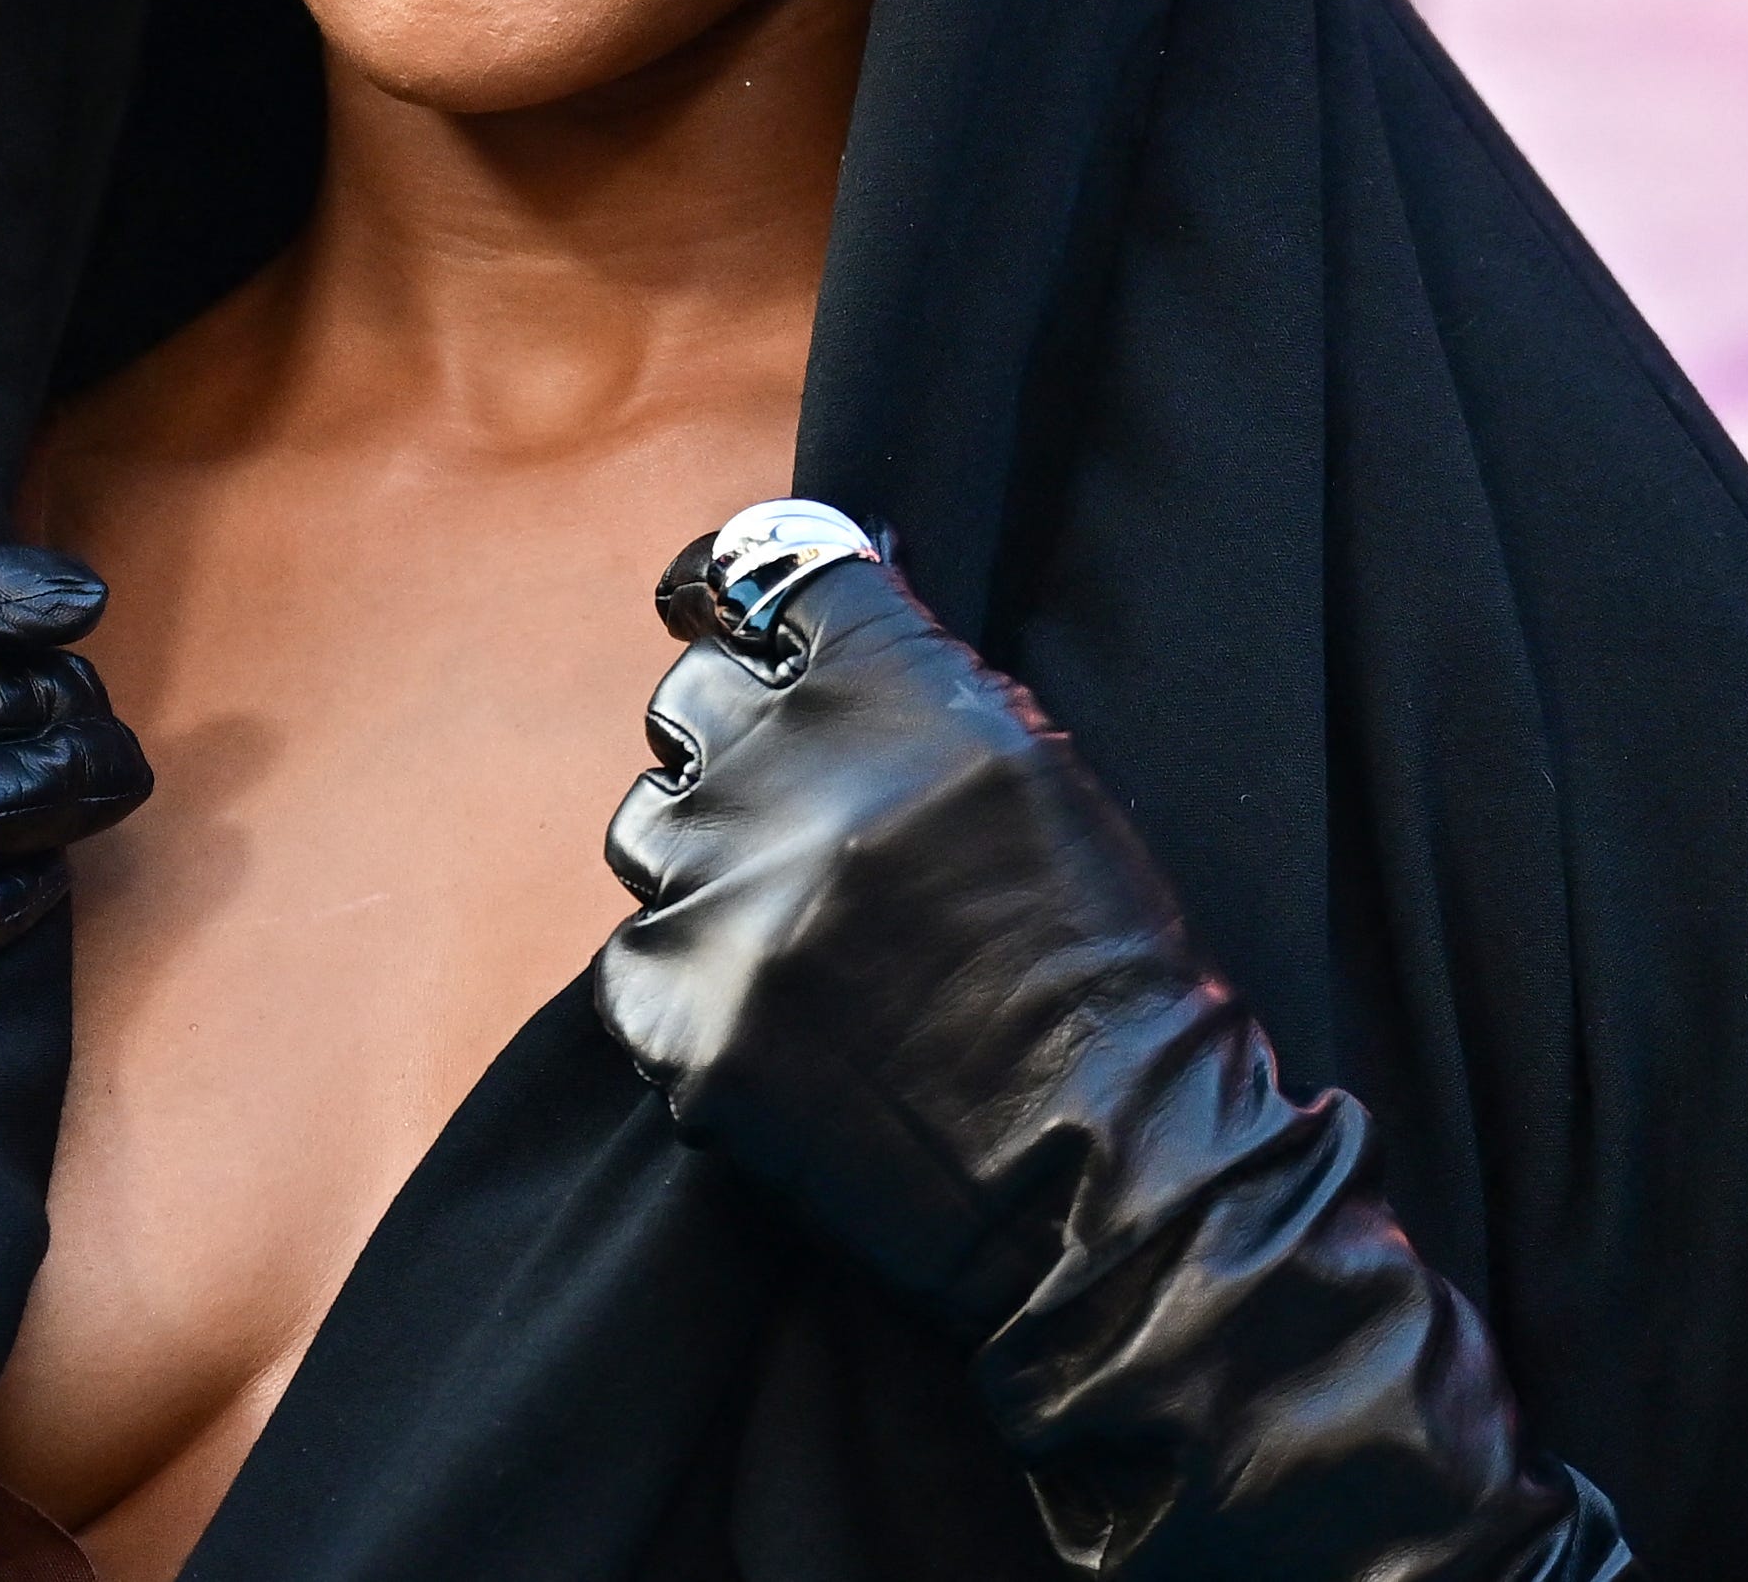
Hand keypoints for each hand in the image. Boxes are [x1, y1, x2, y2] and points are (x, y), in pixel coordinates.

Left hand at [601, 537, 1625, 1577]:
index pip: (765, 572)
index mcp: (898, 691)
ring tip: (795, 935)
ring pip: (648, 827)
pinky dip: (693, 988)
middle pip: (688, 697)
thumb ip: (914, 692)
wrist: (1110, 1175)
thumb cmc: (1104, 973)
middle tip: (785, 814)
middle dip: (728, 743)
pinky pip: (638, 961)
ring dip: (703, 861)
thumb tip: (804, 628)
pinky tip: (785, 1032)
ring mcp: (727, 894)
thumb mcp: (1037, 775)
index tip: (715, 604)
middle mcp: (795, 772)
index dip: (736, 589)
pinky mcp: (681, 1013)